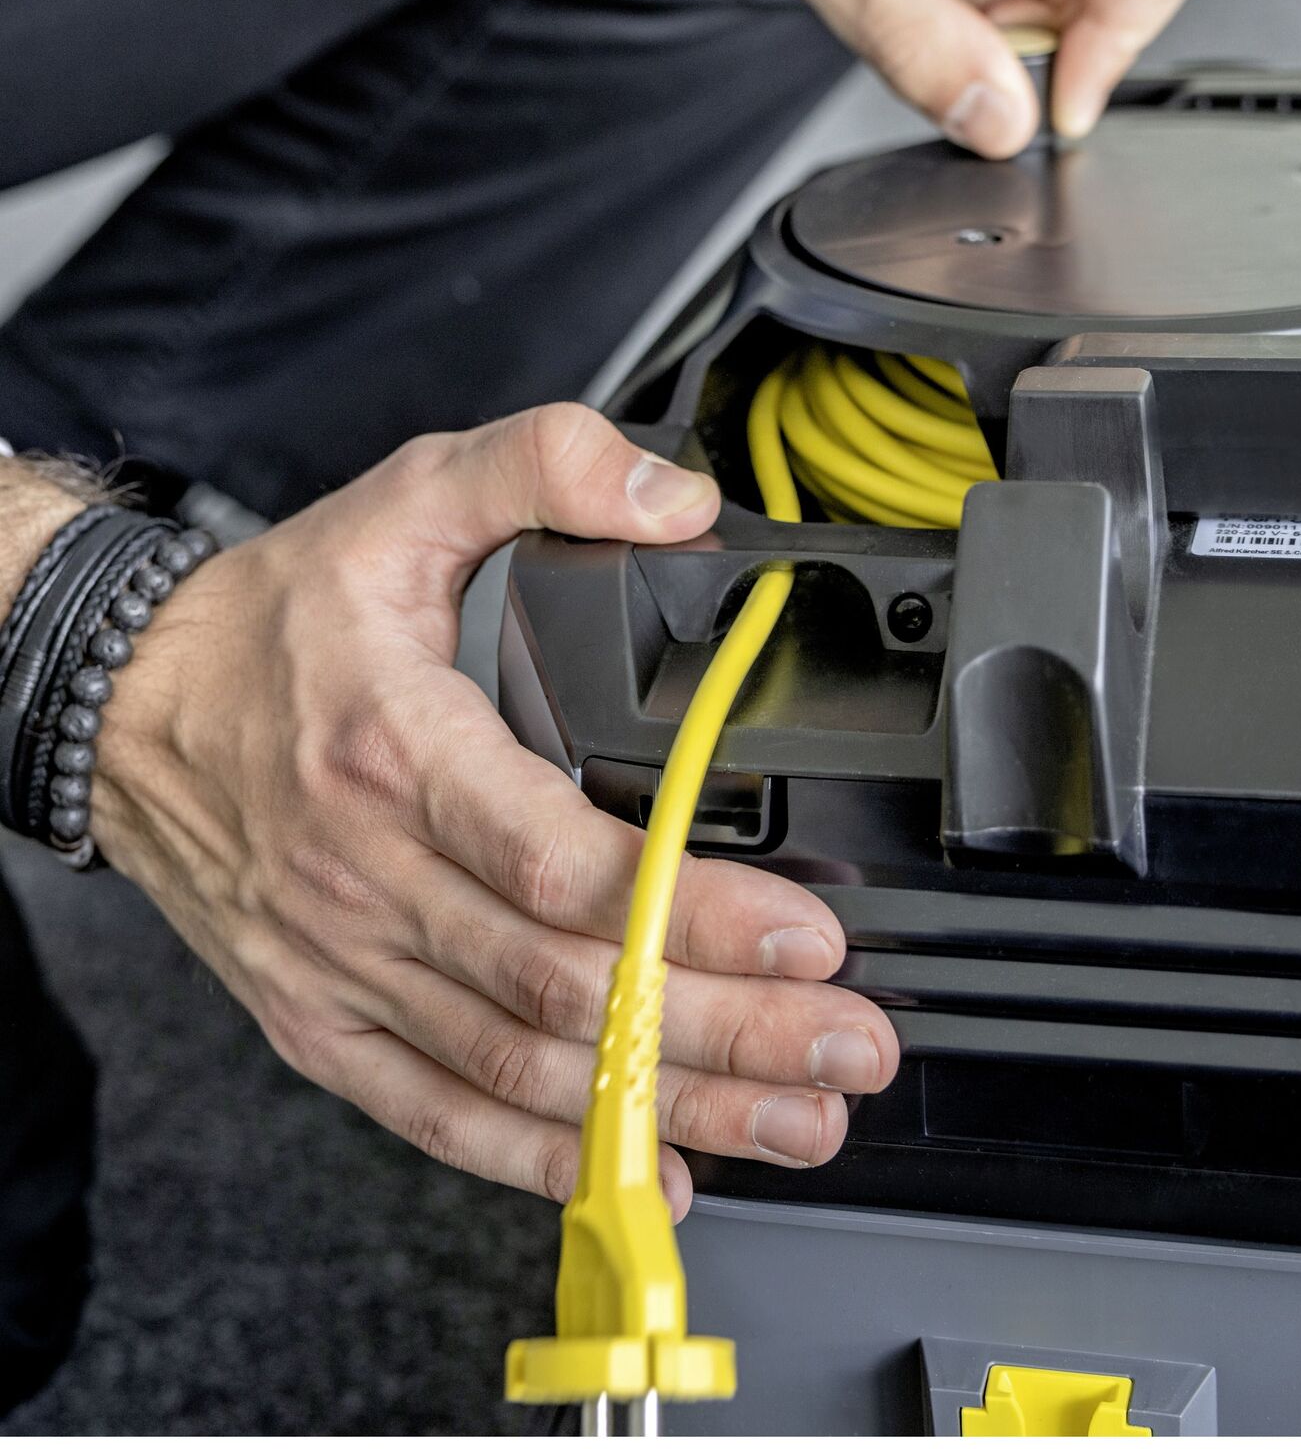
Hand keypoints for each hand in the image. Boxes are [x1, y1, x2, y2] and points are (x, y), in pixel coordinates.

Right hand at [96, 407, 898, 1213]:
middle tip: (845, 1048)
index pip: (561, 864)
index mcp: (400, 751)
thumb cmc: (275, 619)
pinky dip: (544, 1155)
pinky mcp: (322, 1022)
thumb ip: (546, 466)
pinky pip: (440, 1111)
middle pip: (567, 987)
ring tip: (795, 1117)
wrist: (121, 706)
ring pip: (525, 1066)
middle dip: (726, 1030)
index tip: (802, 938)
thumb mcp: (407, 495)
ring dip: (668, 1104)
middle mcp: (370, 876)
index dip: (690, 913)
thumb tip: (680, 500)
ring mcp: (343, 964)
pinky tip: (647, 1168)